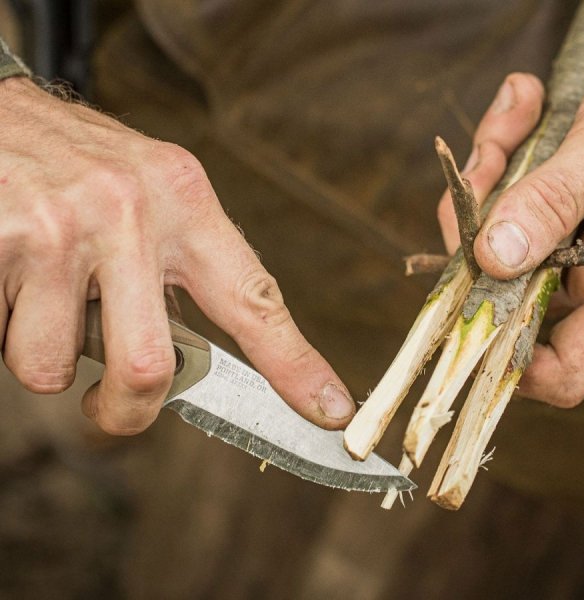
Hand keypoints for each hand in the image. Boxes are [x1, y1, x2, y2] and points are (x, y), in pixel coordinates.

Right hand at [0, 77, 354, 432]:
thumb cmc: (75, 163)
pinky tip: (9, 279)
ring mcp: (58, 229)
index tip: (330, 411)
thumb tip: (199, 360)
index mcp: (184, 201)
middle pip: (148, 370)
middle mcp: (129, 212)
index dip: (295, 365)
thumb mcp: (150, 191)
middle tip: (109, 404)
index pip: (254, 298)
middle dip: (124, 410)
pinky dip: (4, 327)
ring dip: (42, 353)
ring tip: (40, 295)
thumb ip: (181, 264)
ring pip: (51, 366)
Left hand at [440, 1, 583, 406]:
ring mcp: (574, 235)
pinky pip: (505, 187)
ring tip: (519, 113)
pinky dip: (503, 142)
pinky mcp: (557, 199)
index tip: (462, 305)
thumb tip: (492, 260)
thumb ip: (554, 203)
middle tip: (487, 167)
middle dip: (477, 231)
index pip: (563, 370)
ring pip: (494, 233)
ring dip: (489, 171)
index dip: (505, 359)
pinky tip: (526, 101)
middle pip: (503, 292)